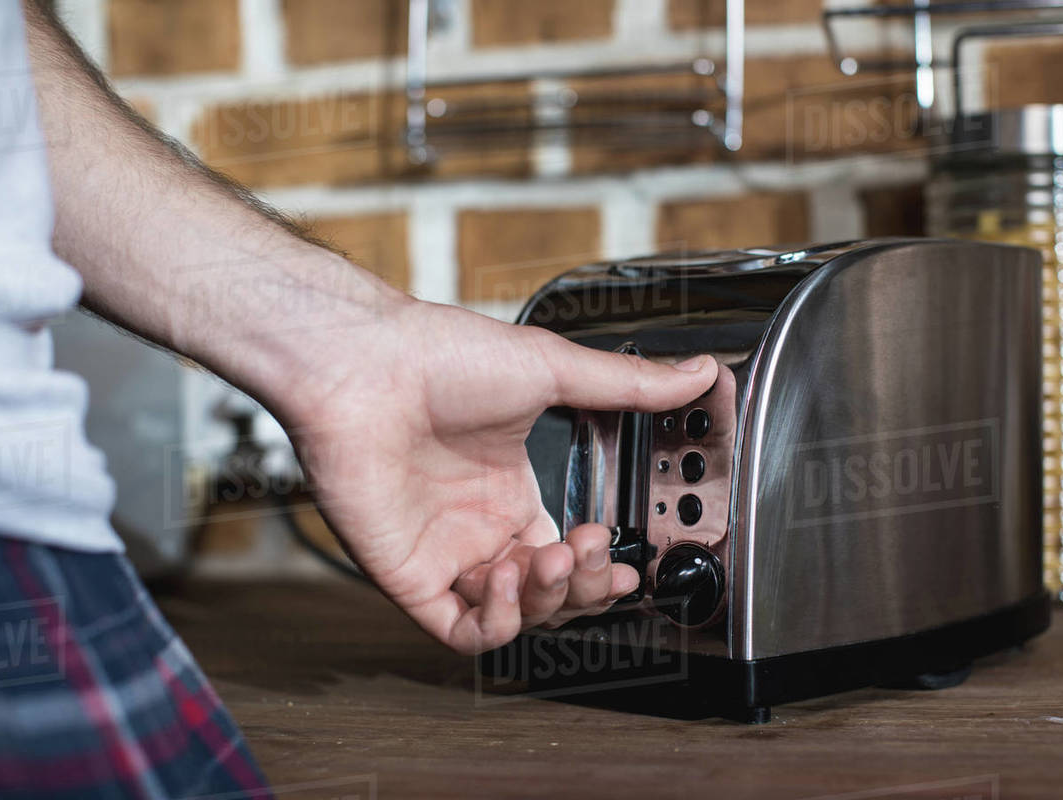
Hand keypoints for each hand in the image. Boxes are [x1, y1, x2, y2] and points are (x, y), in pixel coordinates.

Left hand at [282, 296, 716, 653]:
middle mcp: (477, 526)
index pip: (566, 553)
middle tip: (592, 556)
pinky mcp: (407, 575)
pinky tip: (508, 577)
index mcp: (507, 489)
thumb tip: (696, 374)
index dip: (600, 569)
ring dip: (545, 600)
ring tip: (552, 557)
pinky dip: (495, 620)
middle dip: (583, 587)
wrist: (365, 364)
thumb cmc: (441, 357)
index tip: (629, 564)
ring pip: (511, 618)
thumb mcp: (553, 371)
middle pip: (547, 593)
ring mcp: (442, 552)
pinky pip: (460, 629)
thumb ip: (628, 386)